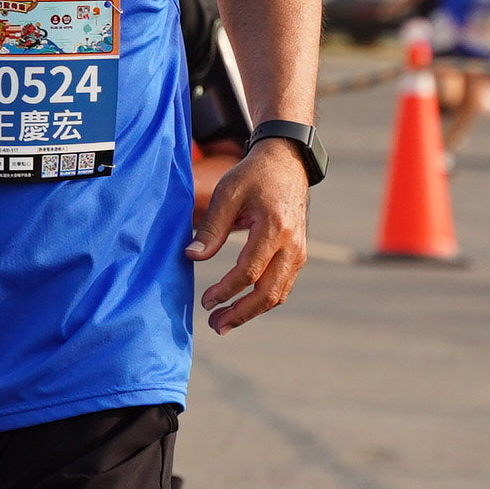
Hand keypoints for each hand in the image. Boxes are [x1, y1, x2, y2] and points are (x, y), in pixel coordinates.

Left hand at [189, 139, 310, 333]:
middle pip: (268, 292)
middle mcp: (292, 243)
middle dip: (241, 313)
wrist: (286, 163)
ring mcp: (299, 251)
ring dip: (251, 312)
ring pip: (278, 294)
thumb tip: (191, 256)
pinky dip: (262, 301)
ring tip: (224, 322)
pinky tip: (241, 306)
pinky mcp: (298, 255)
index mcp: (274, 227)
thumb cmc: (253, 176)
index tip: (206, 301)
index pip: (250, 271)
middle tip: (215, 324)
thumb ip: (211, 227)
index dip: (226, 291)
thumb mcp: (227, 194)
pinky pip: (282, 286)